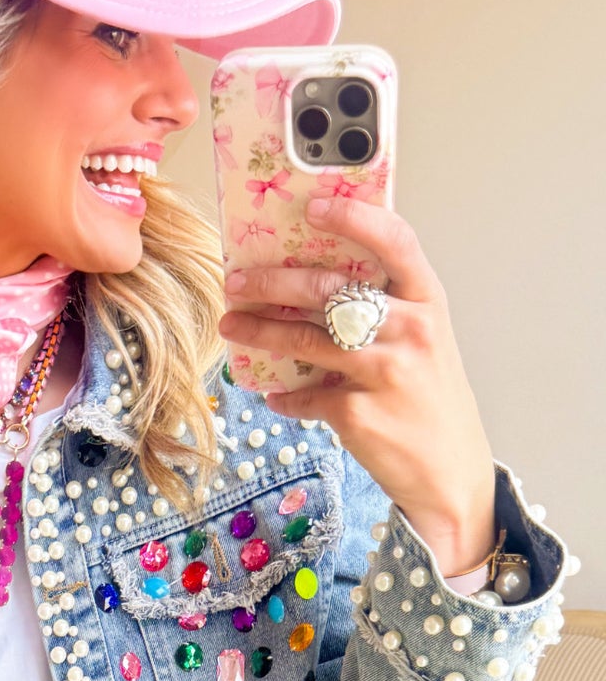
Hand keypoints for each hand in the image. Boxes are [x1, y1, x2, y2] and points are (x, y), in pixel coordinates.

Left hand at [217, 195, 496, 574]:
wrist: (450, 474)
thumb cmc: (430, 400)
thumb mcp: (425, 343)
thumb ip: (387, 309)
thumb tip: (317, 280)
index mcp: (427, 301)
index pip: (394, 241)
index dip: (354, 218)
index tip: (313, 205)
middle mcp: (410, 329)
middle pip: (329, 289)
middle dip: (273, 280)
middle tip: (236, 279)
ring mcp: (384, 372)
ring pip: (306, 338)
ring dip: (261, 330)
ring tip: (231, 325)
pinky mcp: (358, 413)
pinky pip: (306, 395)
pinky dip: (286, 396)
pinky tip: (274, 394)